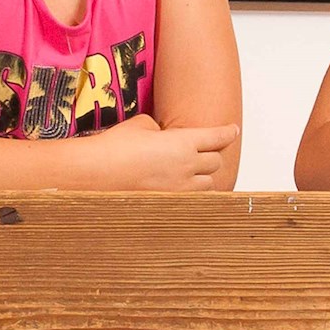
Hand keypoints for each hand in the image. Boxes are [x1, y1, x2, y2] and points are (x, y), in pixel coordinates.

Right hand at [87, 113, 240, 189]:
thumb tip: (162, 137)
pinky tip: (183, 192)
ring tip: (192, 174)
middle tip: (205, 152)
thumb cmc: (115, 147)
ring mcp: (179, 189)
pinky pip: (191, 200)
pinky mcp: (168, 204)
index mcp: (183, 142)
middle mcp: (187, 166)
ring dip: (203, 177)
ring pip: (208, 184)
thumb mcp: (140, 125)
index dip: (227, 133)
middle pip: (216, 161)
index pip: (216, 137)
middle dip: (212, 155)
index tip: (232, 130)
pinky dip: (191, 195)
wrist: (96, 172)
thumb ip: (159, 129)